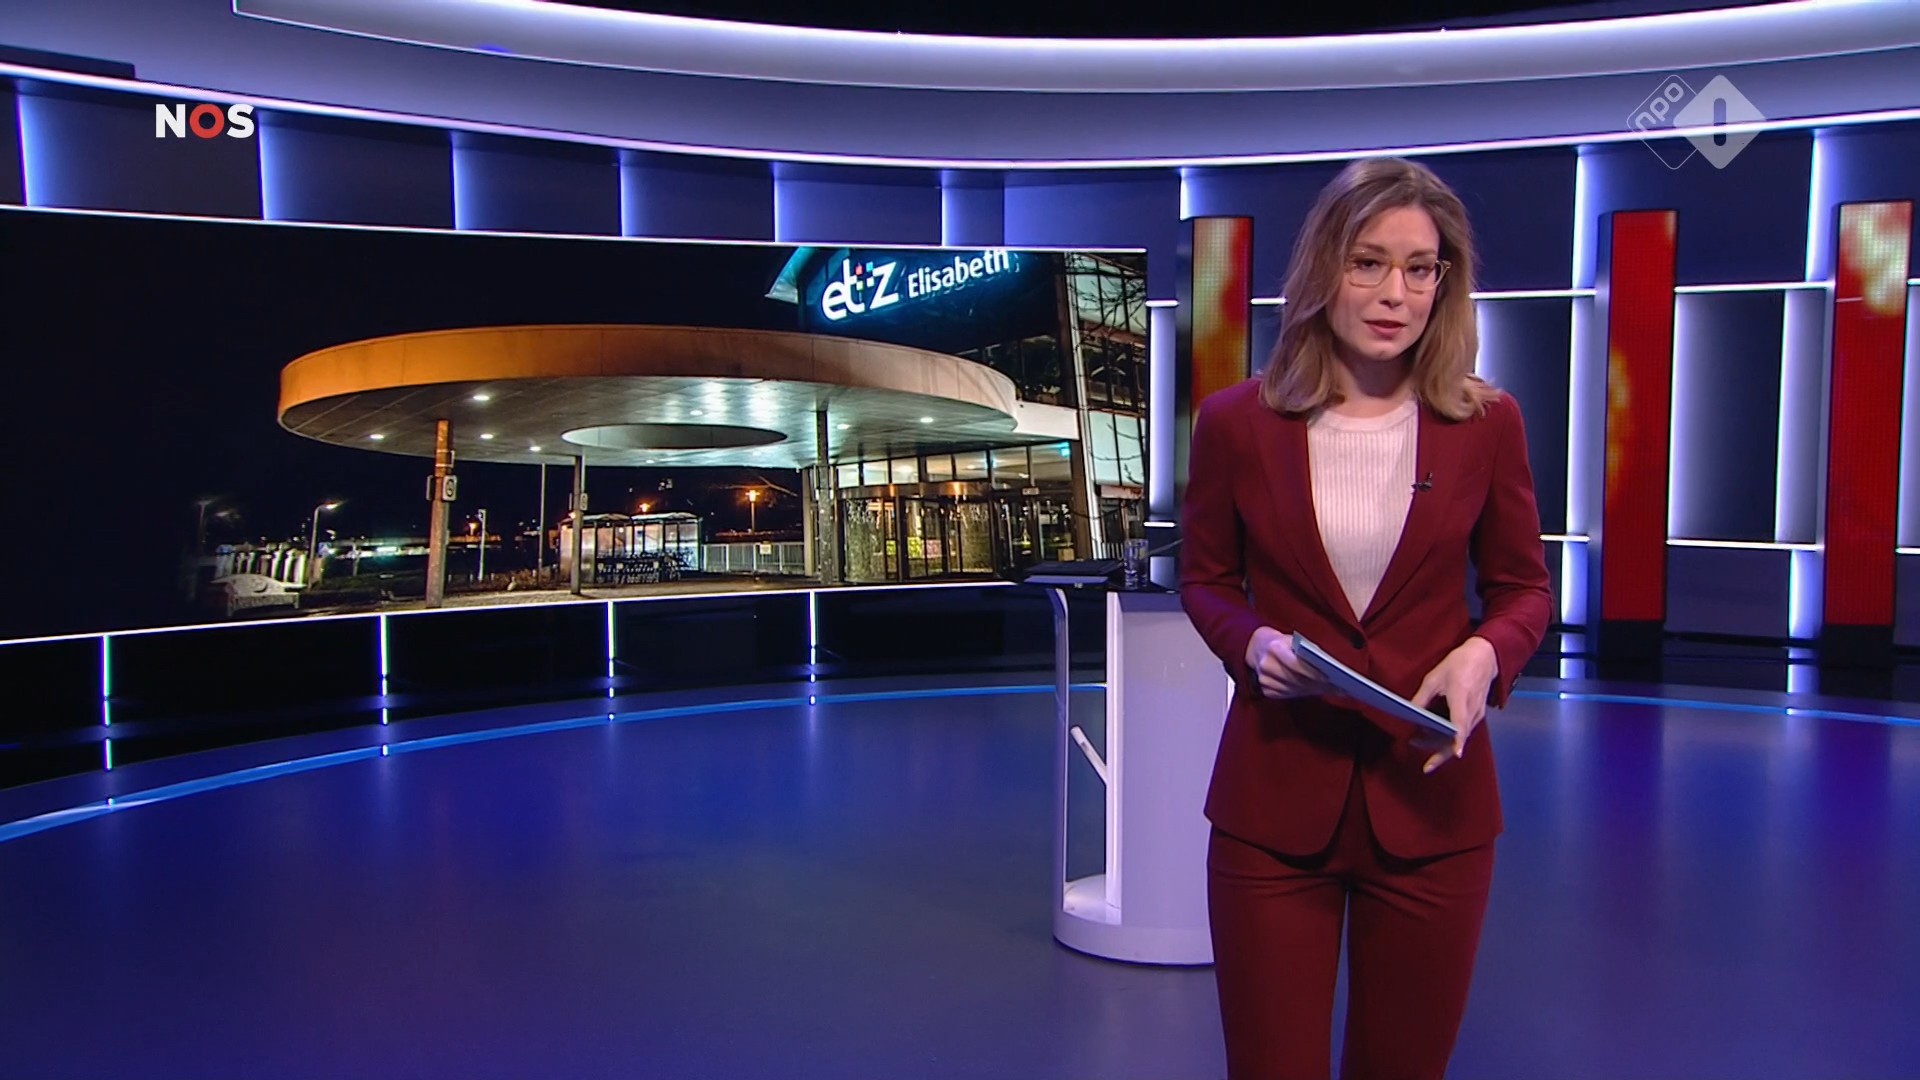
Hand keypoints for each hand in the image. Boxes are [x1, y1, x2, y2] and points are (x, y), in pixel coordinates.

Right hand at [1244, 627, 1331, 699]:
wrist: (1258, 647)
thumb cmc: (1282, 643)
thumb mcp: (1294, 640)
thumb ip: (1308, 651)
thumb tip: (1330, 666)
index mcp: (1275, 648)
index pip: (1296, 664)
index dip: (1313, 672)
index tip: (1329, 677)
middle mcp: (1267, 664)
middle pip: (1296, 679)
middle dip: (1316, 683)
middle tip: (1334, 686)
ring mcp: (1264, 679)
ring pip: (1293, 689)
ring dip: (1311, 690)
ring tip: (1327, 688)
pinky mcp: (1265, 688)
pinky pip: (1286, 695)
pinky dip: (1301, 693)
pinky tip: (1312, 690)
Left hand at [1409, 636, 1498, 773]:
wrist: (1484, 657)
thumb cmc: (1458, 665)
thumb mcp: (1434, 678)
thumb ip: (1422, 698)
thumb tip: (1411, 715)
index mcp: (1462, 698)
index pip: (1461, 723)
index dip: (1458, 740)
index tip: (1456, 753)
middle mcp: (1472, 710)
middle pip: (1459, 738)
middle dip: (1439, 751)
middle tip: (1421, 757)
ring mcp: (1477, 714)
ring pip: (1460, 737)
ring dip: (1440, 743)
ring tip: (1417, 740)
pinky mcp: (1476, 715)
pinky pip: (1463, 731)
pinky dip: (1448, 736)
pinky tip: (1432, 733)